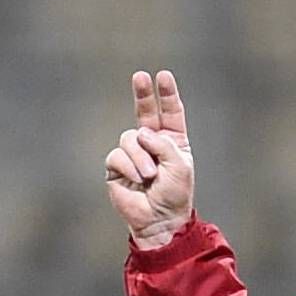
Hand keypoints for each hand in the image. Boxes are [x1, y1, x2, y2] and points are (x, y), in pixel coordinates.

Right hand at [104, 68, 198, 248]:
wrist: (159, 220)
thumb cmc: (174, 194)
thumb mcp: (179, 165)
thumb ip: (163, 144)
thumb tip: (140, 134)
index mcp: (172, 140)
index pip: (169, 112)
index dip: (166, 94)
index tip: (163, 75)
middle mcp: (151, 143)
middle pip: (144, 112)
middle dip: (143, 94)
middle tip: (140, 76)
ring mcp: (133, 154)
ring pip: (129, 138)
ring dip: (140, 157)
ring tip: (149, 176)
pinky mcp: (116, 167)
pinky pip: (118, 155)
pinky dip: (129, 167)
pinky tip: (137, 180)